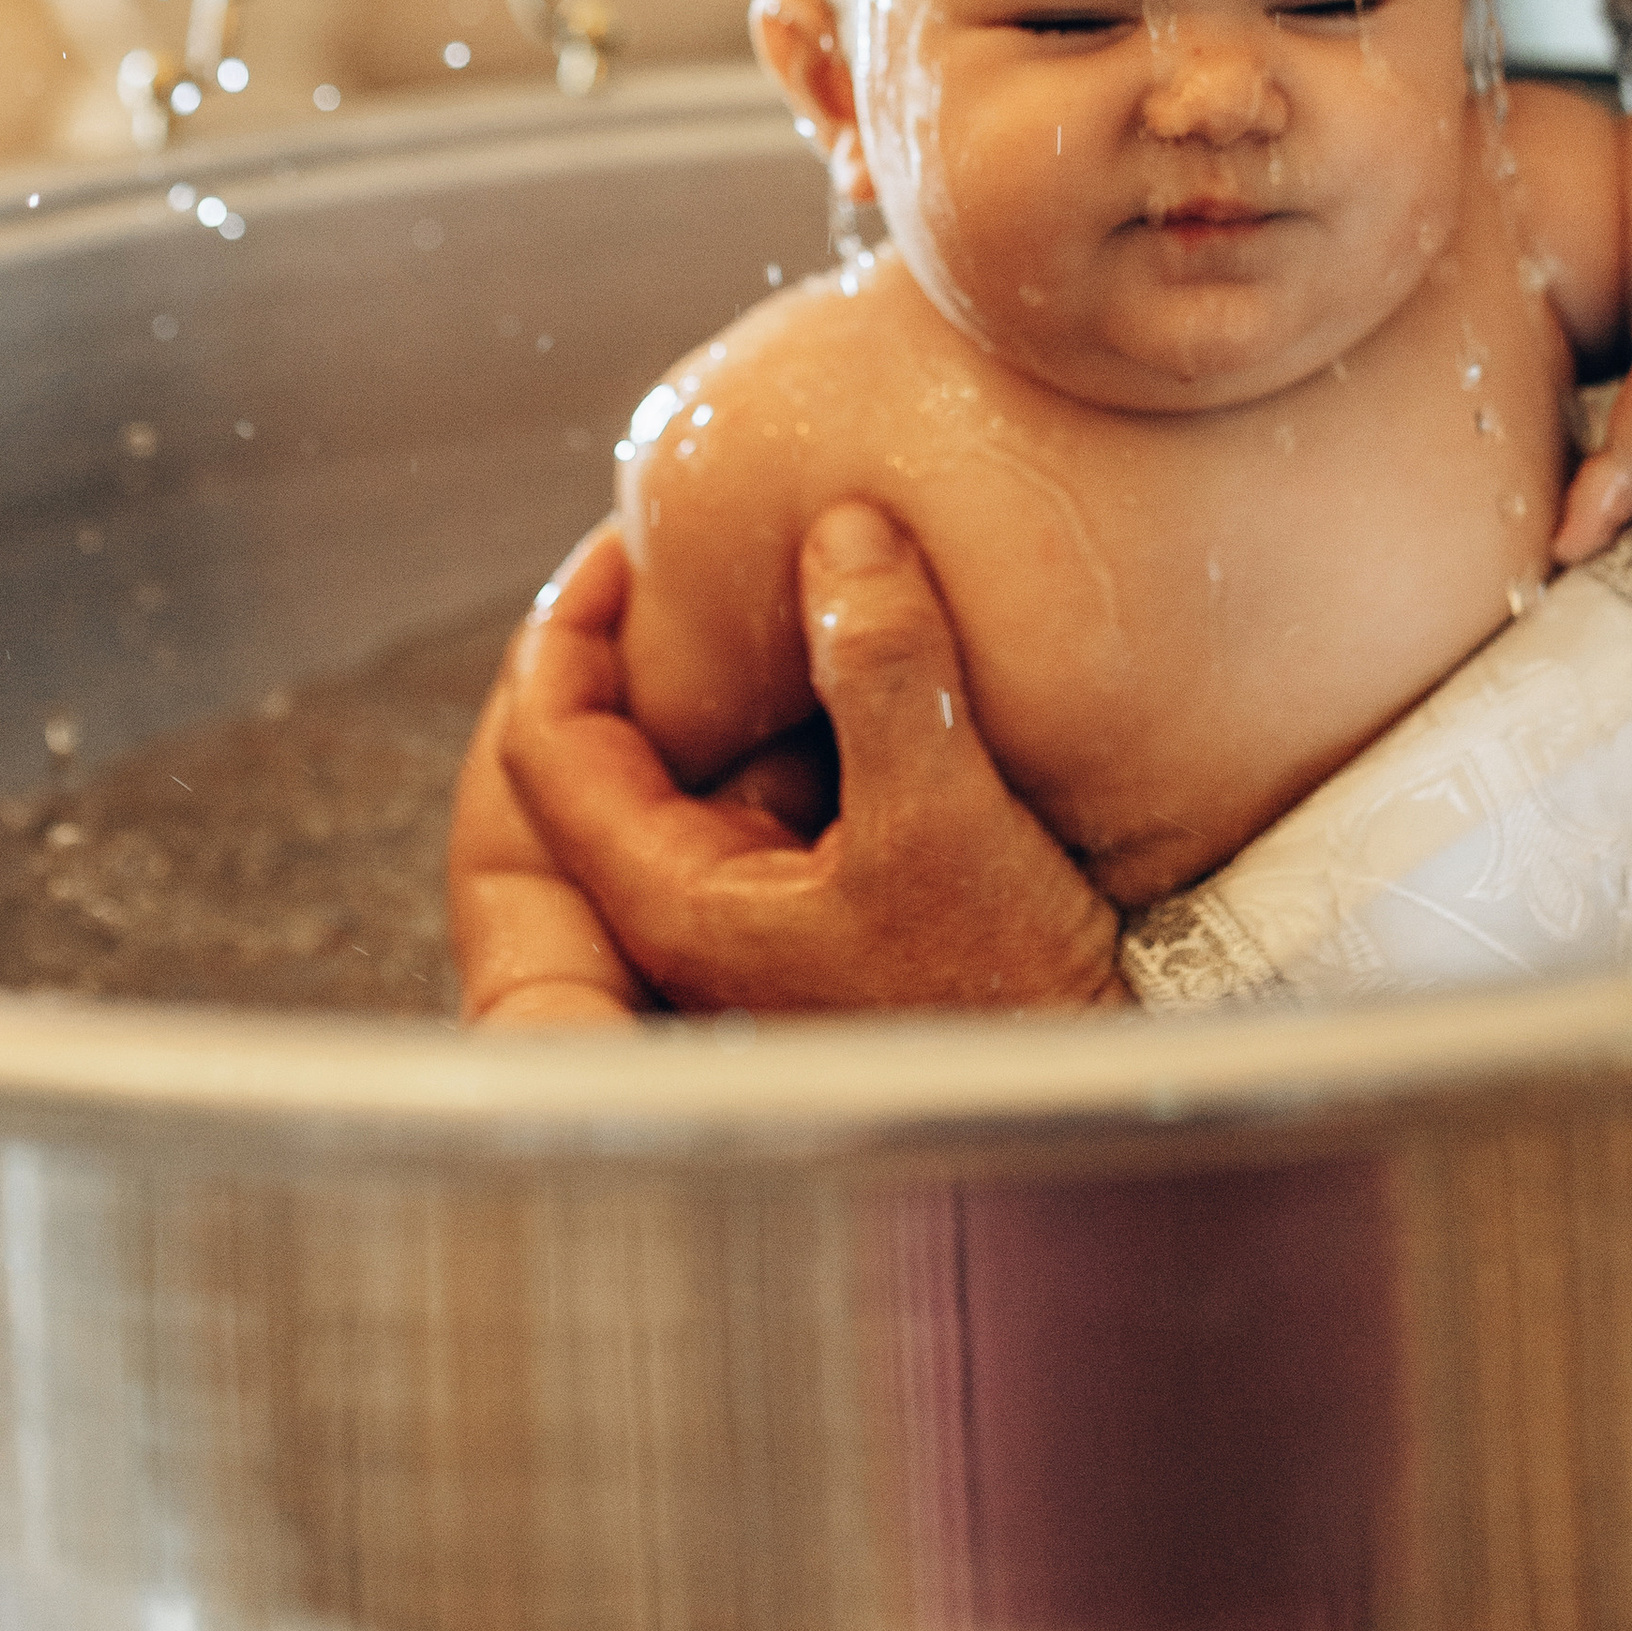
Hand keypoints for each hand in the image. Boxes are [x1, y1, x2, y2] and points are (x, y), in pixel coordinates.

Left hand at [491, 504, 1129, 1016]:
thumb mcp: (943, 823)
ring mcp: (762, 906)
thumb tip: (845, 531)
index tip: (623, 539)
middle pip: (621, 743)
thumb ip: (888, 676)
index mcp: (674, 903)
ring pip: (717, 755)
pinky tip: (873, 647)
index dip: (566, 628)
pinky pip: (792, 778)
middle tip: (709, 536)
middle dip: (662, 635)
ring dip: (751, 667)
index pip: (547, 746)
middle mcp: (697, 908)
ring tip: (802, 569)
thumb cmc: (1001, 1008)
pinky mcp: (830, 899)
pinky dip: (815, 707)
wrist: (1085, 1100)